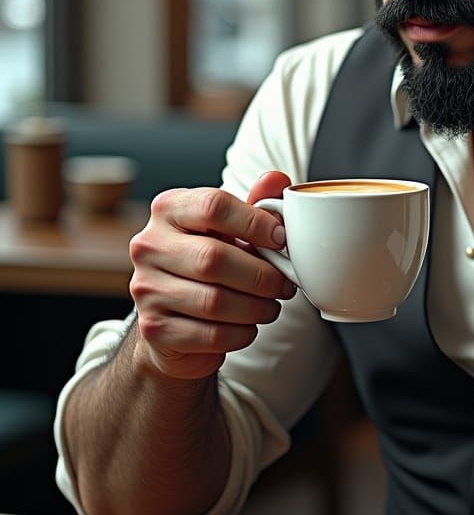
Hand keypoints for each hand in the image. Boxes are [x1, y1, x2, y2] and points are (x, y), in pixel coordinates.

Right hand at [128, 171, 297, 378]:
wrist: (175, 317)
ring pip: (214, 301)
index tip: (281, 240)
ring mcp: (146, 289)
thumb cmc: (210, 262)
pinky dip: (242, 333)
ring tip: (271, 306)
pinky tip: (249, 326)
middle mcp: (149, 245)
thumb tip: (277, 179)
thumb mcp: (233, 229)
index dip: (256, 223)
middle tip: (285, 284)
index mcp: (170, 209)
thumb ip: (257, 204)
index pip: (214, 206)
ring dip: (257, 307)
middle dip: (262, 275)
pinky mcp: (155, 329)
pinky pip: (211, 335)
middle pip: (214, 259)